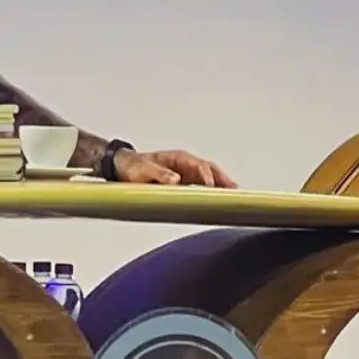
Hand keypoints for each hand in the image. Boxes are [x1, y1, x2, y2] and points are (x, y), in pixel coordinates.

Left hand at [113, 148, 236, 187]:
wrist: (124, 167)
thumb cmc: (134, 167)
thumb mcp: (144, 170)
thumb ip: (159, 174)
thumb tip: (176, 180)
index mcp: (179, 158)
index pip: (199, 166)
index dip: (207, 177)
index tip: (211, 188)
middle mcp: (186, 164)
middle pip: (210, 169)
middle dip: (223, 179)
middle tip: (234, 191)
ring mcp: (186, 173)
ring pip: (209, 177)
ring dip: (221, 185)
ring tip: (233, 196)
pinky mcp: (184, 182)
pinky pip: (201, 186)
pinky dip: (211, 191)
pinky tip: (218, 200)